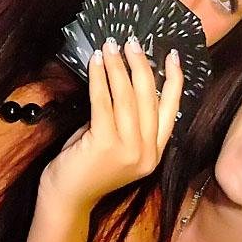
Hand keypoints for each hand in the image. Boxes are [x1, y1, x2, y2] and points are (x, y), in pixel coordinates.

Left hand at [40, 37, 183, 211]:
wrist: (67, 199)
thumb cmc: (87, 168)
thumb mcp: (116, 143)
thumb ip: (126, 120)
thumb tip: (123, 81)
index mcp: (155, 153)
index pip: (171, 109)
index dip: (174, 80)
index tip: (172, 55)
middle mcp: (147, 153)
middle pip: (149, 98)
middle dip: (141, 65)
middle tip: (131, 42)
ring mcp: (128, 150)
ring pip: (127, 97)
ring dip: (118, 67)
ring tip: (110, 46)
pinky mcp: (104, 144)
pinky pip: (103, 103)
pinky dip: (99, 79)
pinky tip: (95, 62)